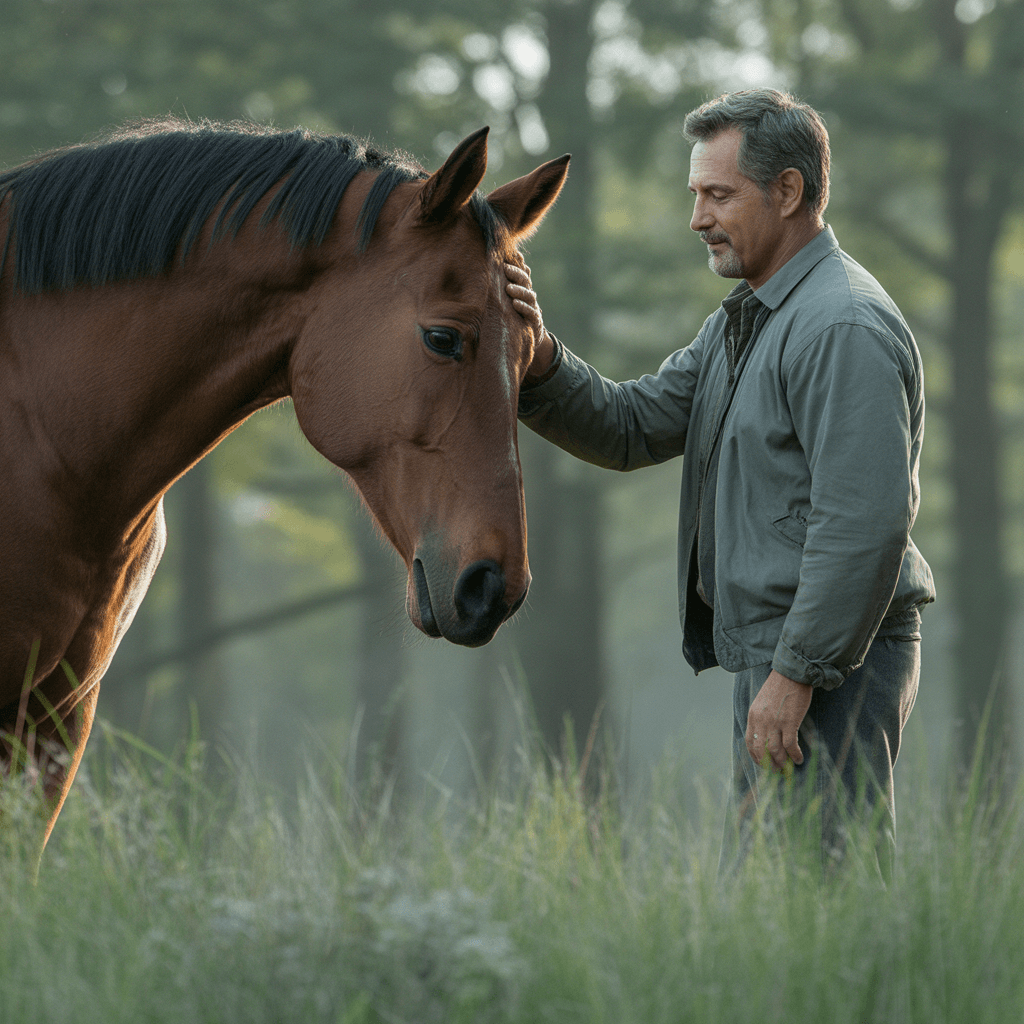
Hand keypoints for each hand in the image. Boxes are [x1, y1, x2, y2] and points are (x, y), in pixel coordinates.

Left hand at [504, 261, 554, 379]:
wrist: (526, 340)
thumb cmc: (511, 319)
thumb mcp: (503, 305)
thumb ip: (498, 292)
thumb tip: (481, 279)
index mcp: (521, 290)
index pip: (521, 273)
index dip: (517, 265)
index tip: (505, 259)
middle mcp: (528, 297)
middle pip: (526, 281)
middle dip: (517, 274)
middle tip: (506, 268)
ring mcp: (533, 309)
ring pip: (530, 296)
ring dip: (519, 291)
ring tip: (508, 288)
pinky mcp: (535, 322)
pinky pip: (532, 313)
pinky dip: (524, 307)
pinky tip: (515, 304)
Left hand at [746, 670, 812, 772]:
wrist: (792, 674)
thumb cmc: (779, 687)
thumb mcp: (762, 702)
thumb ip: (761, 718)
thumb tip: (766, 737)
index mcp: (753, 716)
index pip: (750, 742)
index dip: (756, 757)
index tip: (763, 764)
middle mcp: (761, 721)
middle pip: (761, 750)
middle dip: (768, 764)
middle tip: (776, 771)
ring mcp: (775, 722)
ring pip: (775, 750)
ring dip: (782, 762)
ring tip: (787, 768)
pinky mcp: (790, 722)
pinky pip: (790, 745)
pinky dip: (795, 755)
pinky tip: (799, 759)